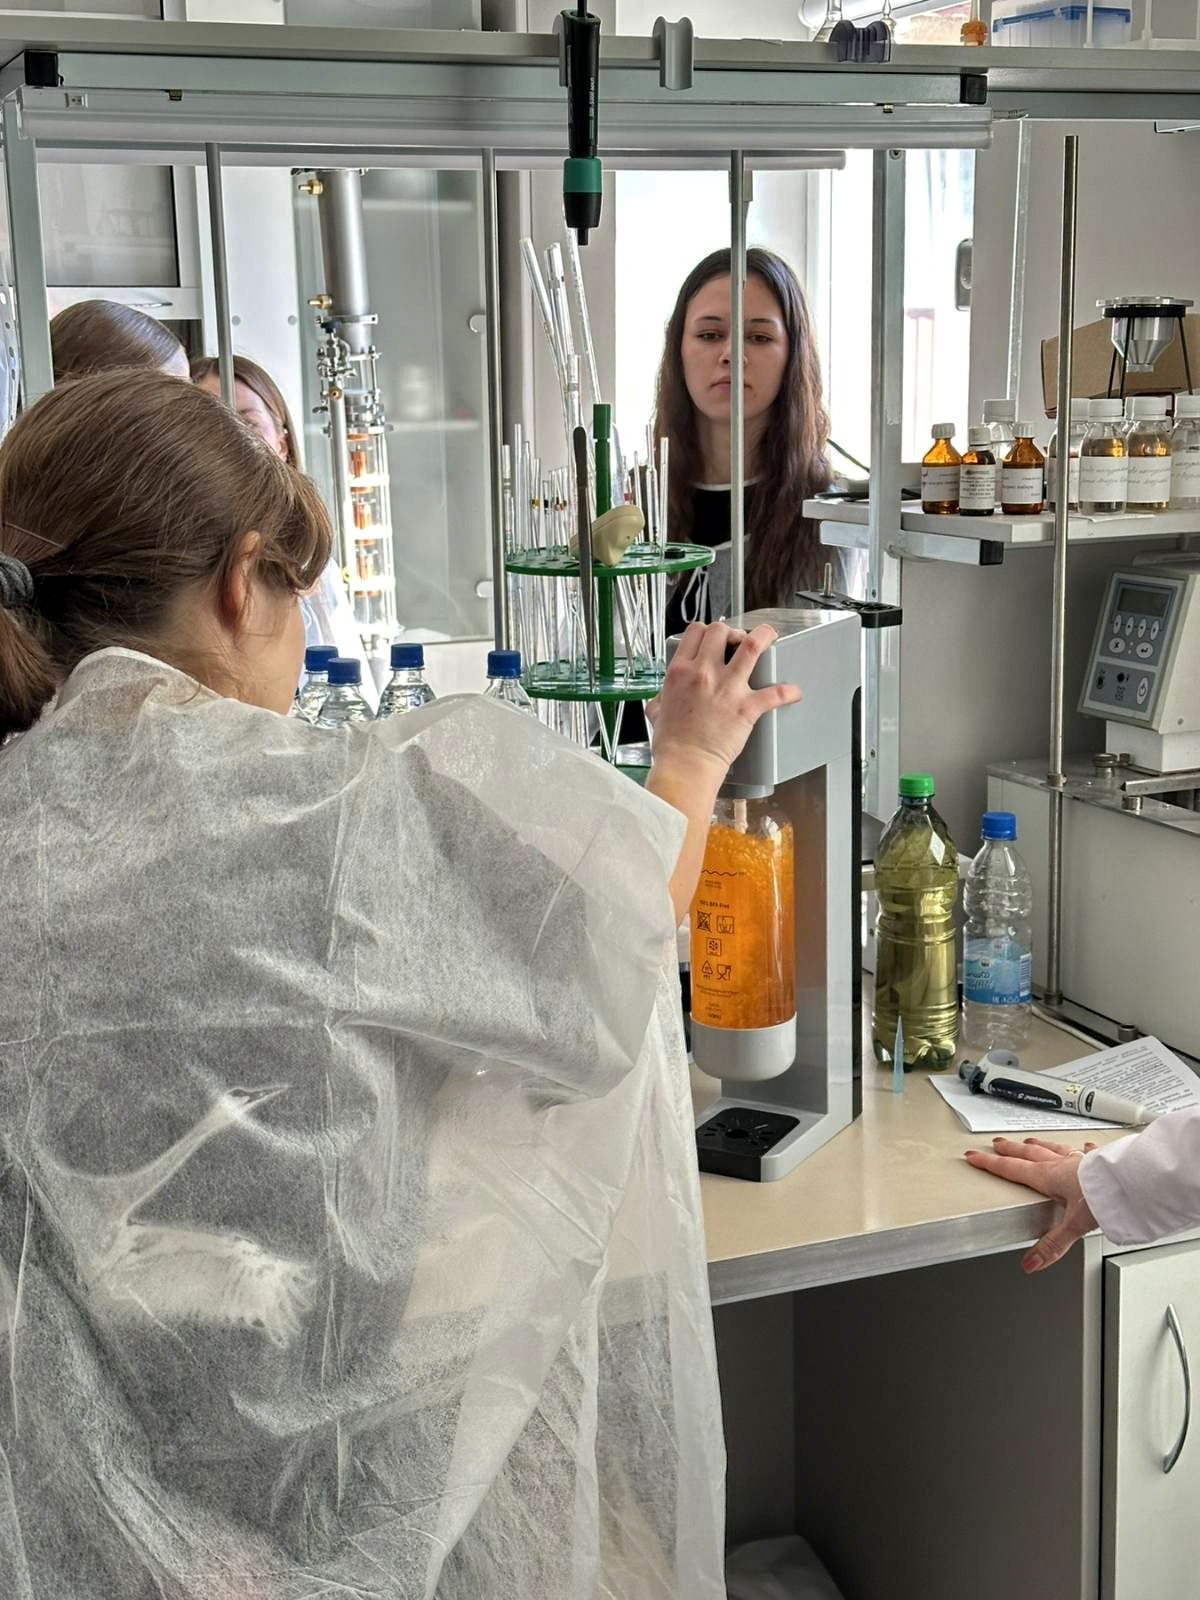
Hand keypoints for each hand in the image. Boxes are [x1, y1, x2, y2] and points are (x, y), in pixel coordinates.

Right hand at [647, 622, 801, 784]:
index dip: (706, 631)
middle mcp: (703, 673)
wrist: (685, 765)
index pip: (695, 632)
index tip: (713, 638)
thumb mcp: (656, 712)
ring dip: (764, 636)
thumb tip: (663, 697)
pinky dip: (788, 692)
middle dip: (731, 632)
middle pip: (720, 630)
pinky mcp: (746, 707)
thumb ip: (661, 697)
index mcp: (680, 671)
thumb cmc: (671, 744)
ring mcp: (726, 688)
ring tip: (770, 636)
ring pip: (751, 645)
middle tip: (737, 642)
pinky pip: (775, 693)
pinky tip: (794, 692)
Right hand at [965, 1137, 1099, 1272]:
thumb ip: (1051, 1245)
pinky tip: (1083, 1147)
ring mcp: (1079, 1160)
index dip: (990, 1164)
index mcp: (1049, 1177)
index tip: (975, 1157)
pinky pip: (1083, 1152)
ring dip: (1037, 1145)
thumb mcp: (1074, 1226)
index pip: (1012, 1169)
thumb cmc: (1104, 1195)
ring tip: (1029, 1141)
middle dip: (1010, 1150)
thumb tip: (1030, 1263)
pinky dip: (1079, 1150)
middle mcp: (1061, 1164)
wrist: (1132, 1181)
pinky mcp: (1097, 1160)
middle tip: (996, 1144)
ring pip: (1052, 1148)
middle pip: (1028, 1154)